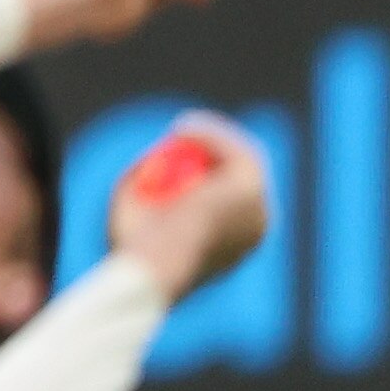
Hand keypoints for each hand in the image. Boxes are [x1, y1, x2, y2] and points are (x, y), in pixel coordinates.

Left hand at [107, 110, 269, 298]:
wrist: (156, 263)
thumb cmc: (138, 247)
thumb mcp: (131, 216)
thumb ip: (140, 190)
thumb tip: (145, 167)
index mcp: (239, 242)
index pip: (230, 198)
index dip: (209, 172)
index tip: (178, 158)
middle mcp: (257, 225)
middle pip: (243, 174)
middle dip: (219, 150)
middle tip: (184, 137)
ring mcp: (258, 205)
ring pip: (243, 157)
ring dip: (215, 135)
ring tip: (182, 127)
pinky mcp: (250, 186)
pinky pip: (231, 149)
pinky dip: (208, 133)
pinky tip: (181, 129)